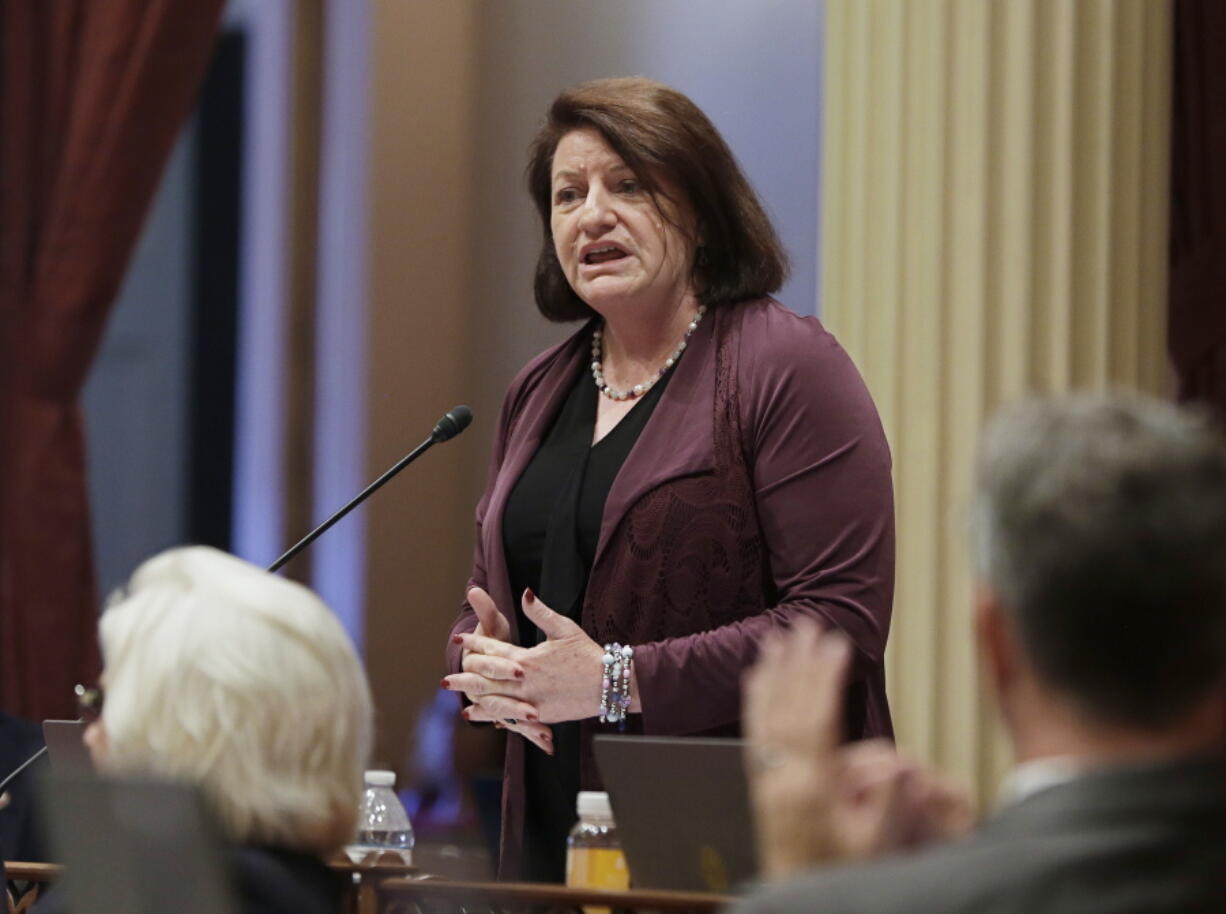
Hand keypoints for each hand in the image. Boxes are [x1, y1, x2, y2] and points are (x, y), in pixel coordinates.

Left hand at [446, 588, 605, 724]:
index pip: (494, 651)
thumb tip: (525, 593)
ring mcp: (533, 702)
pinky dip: (500, 718)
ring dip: (478, 704)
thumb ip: (540, 612)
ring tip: (462, 706)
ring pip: (497, 704)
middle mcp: (525, 683)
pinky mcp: (543, 716)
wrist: (609, 684)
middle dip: (466, 679)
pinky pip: (515, 718)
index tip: (460, 641)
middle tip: (446, 680)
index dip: (476, 645)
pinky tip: (490, 720)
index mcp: (528, 659)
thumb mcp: (564, 628)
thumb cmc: (588, 654)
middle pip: (487, 681)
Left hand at [742, 617, 972, 878]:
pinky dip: (756, 701)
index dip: (826, 680)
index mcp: (812, 789)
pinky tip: (756, 677)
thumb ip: (887, 802)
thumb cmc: (841, 874)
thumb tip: (901, 762)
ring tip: (776, 638)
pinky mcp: (760, 785)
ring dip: (773, 674)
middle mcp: (783, 778)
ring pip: (767, 716)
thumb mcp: (874, 846)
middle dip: (799, 664)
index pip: (817, 721)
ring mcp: (767, 780)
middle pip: (788, 709)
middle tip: (806, 625)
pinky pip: (754, 733)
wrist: (796, 897)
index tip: (837, 644)